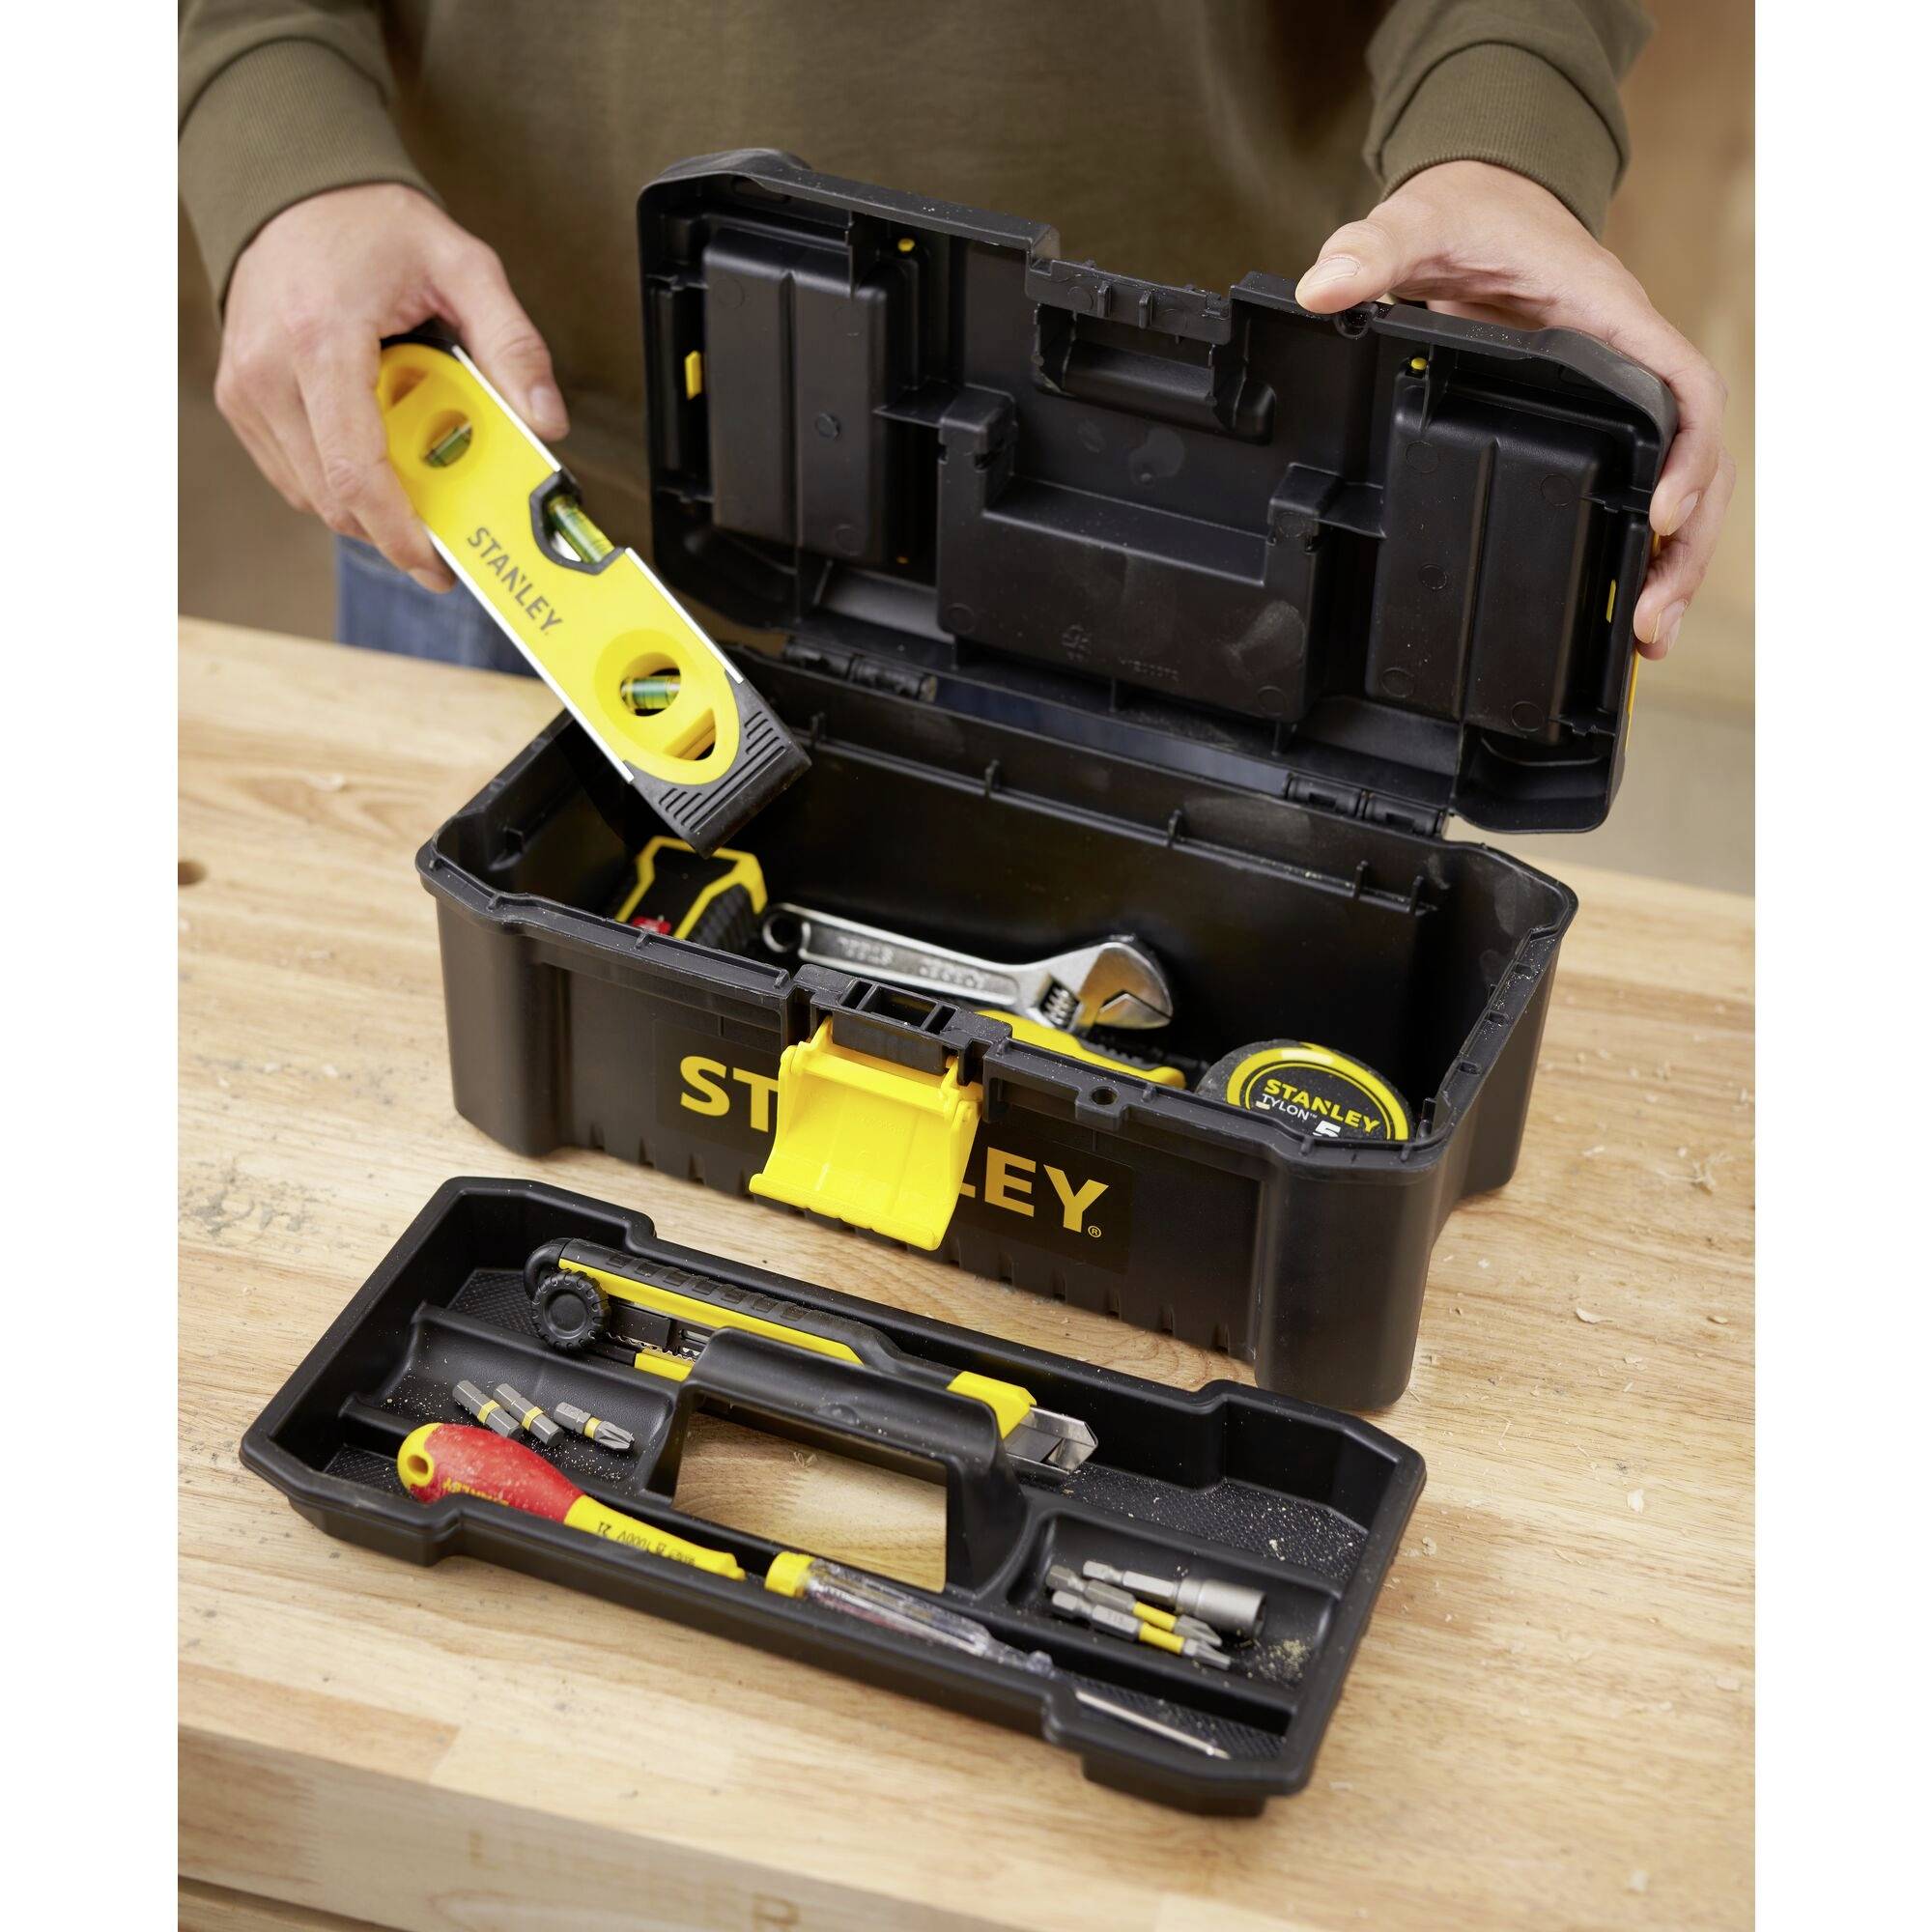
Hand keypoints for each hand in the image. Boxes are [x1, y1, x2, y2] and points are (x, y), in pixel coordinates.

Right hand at [216, 183, 567, 590]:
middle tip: (446, 531)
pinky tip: (374, 452)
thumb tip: (546, 422)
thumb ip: (513, 344)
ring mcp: (245, 389)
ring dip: (368, 505)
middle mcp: (269, 371)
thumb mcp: (465, 266)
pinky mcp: (238, 399)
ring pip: (311, 495)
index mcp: (322, 340)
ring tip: (413, 472)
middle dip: (394, 529)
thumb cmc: (372, 226)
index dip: (399, 532)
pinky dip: (338, 480)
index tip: (437, 563)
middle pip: (334, 497)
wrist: (293, 188)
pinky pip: (293, 473)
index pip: (356, 471)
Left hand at [1296, 161, 1730, 658]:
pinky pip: (1633, 483)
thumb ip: (1373, 250)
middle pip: (1696, 459)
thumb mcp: (1417, 221)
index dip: (1688, 457)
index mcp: (1609, 317)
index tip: (1659, 518)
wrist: (1479, 204)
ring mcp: (1616, 395)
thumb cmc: (1467, 214)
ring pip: (1675, 483)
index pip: (1683, 391)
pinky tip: (1617, 603)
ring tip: (1647, 636)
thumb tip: (1320, 287)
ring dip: (1669, 562)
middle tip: (1652, 622)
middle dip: (1685, 545)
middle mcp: (1629, 360)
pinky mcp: (1593, 419)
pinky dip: (1633, 546)